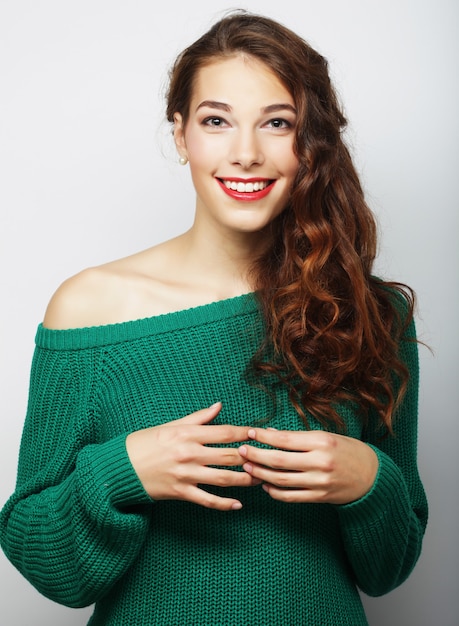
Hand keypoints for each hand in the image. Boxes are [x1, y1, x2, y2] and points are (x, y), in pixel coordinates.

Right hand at [126, 402, 257, 510]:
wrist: (120, 467)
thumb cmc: (144, 443)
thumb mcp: (170, 425)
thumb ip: (198, 417)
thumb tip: (219, 406)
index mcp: (188, 434)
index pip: (225, 432)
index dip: (246, 433)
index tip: (261, 434)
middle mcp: (189, 454)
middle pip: (230, 456)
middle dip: (252, 457)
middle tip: (268, 458)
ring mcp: (186, 475)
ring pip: (224, 479)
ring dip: (245, 480)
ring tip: (260, 479)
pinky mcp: (180, 493)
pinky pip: (207, 500)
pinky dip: (224, 504)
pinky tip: (238, 505)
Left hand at [239, 428, 378, 504]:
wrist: (372, 476)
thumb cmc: (347, 450)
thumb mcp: (326, 437)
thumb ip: (299, 437)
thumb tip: (270, 434)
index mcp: (322, 442)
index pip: (285, 439)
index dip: (264, 437)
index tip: (250, 433)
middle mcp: (320, 462)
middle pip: (279, 460)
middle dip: (256, 455)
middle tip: (241, 450)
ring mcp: (319, 482)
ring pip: (282, 480)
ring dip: (261, 474)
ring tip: (248, 467)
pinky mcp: (319, 498)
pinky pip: (291, 497)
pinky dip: (275, 492)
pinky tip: (265, 485)